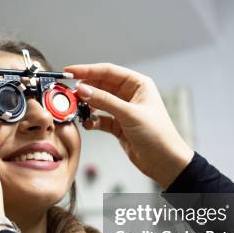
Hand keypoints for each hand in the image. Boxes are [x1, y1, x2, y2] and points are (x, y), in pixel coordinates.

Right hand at [64, 63, 193, 189]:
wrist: (165, 162)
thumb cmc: (157, 135)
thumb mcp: (129, 114)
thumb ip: (104, 101)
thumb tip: (82, 89)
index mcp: (138, 84)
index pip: (108, 71)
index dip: (87, 70)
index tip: (70, 71)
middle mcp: (130, 95)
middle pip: (101, 85)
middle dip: (85, 89)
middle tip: (68, 93)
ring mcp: (123, 110)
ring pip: (98, 102)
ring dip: (87, 105)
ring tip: (76, 109)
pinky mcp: (118, 125)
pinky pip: (100, 118)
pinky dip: (92, 120)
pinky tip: (87, 123)